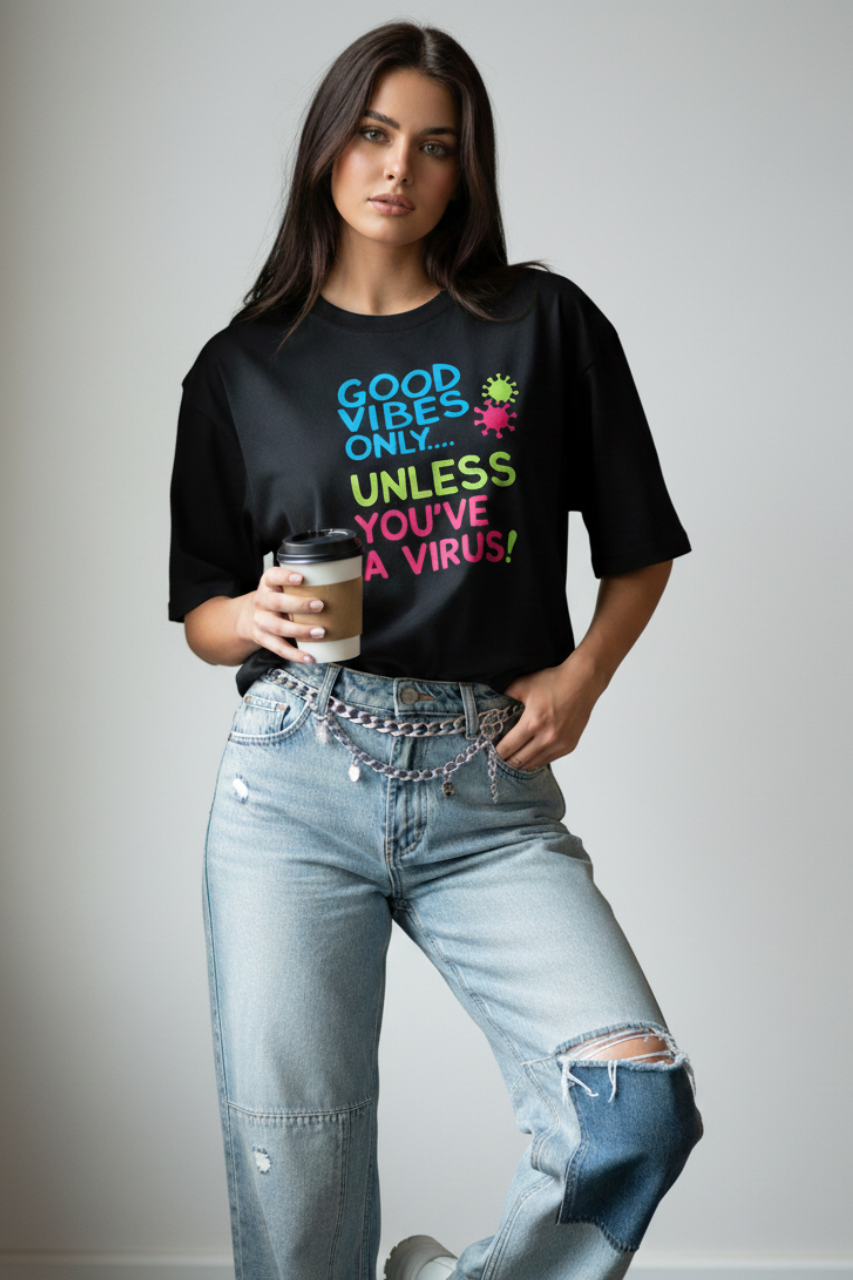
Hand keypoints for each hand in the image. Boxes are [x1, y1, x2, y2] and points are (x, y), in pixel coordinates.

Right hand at [236, 566, 325, 664]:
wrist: (251, 615)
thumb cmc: (278, 598)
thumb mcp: (283, 587)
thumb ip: (303, 586)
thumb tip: (344, 587)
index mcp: (268, 583)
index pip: (273, 576)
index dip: (286, 577)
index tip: (301, 578)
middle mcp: (261, 600)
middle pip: (277, 603)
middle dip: (299, 605)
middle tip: (320, 606)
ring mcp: (260, 621)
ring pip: (278, 627)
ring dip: (300, 631)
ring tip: (320, 632)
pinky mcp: (262, 638)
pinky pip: (279, 648)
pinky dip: (295, 654)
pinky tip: (309, 657)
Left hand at [497, 652, 604, 770]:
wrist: (583, 682)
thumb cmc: (554, 681)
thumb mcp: (523, 685)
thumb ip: (504, 694)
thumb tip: (489, 702)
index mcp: (533, 723)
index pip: (508, 748)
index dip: (497, 753)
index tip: (490, 752)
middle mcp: (547, 737)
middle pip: (519, 761)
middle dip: (506, 761)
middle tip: (498, 759)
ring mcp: (560, 744)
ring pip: (533, 764)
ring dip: (521, 764)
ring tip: (511, 759)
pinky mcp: (569, 746)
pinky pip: (548, 760)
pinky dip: (536, 760)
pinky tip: (529, 755)